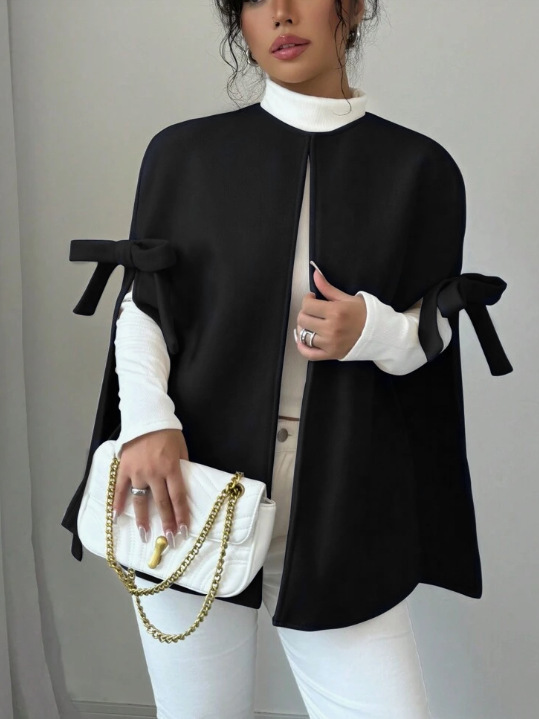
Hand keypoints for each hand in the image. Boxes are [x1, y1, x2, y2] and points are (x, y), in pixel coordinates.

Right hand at [112, 428, 189, 546]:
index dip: (181, 515)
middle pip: (161, 503)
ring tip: (145, 535)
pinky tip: (117, 517)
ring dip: (143, 519)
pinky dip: (118, 503)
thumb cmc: (168, 432)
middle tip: (169, 539)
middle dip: (166, 522)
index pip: (177, 497)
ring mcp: (137, 471)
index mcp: (171, 468)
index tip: (183, 530)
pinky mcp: (124, 468)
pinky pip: (120, 489)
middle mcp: (154, 473)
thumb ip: (182, 468)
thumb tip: (184, 486)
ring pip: (140, 500)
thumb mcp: (182, 449)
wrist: (147, 416)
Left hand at [295, 266, 366, 360]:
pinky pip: (309, 354)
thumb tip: (315, 274)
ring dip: (303, 327)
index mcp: (335, 312)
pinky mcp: (331, 354)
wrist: (379, 332)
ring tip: (311, 323)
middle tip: (313, 311)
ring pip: (303, 335)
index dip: (307, 299)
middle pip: (303, 319)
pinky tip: (303, 340)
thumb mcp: (347, 298)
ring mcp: (330, 343)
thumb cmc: (365, 313)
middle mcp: (331, 329)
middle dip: (305, 312)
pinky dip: (302, 347)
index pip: (307, 305)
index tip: (313, 298)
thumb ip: (328, 288)